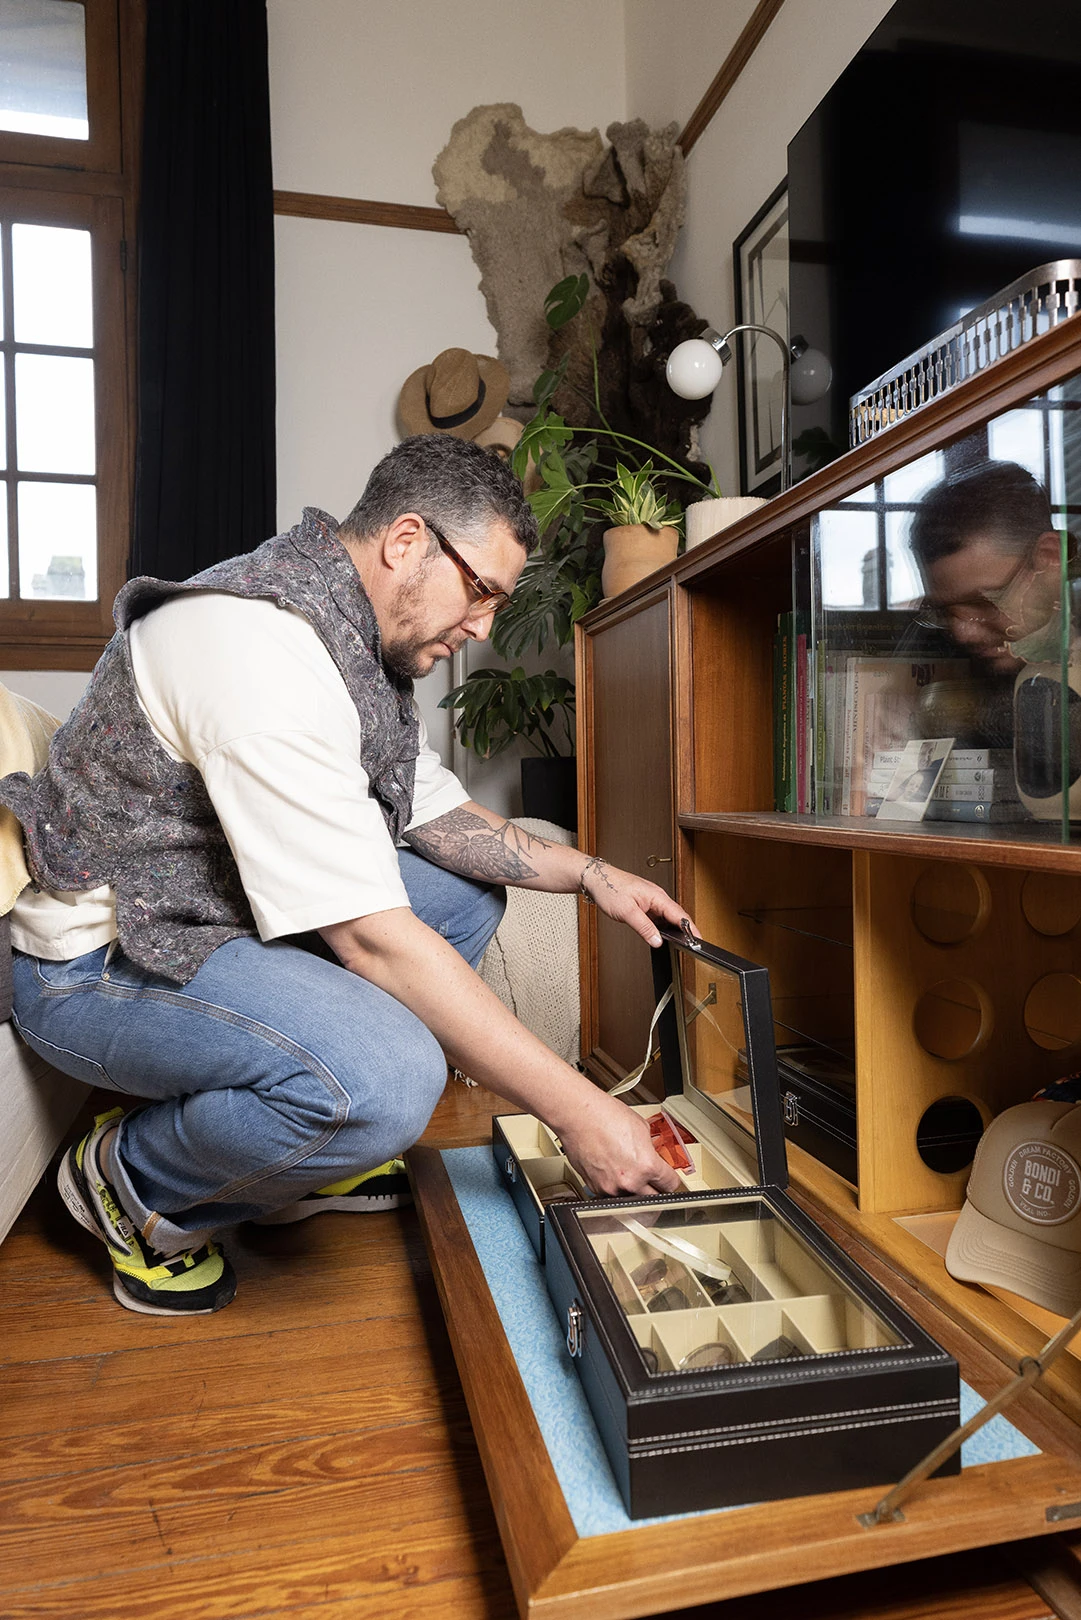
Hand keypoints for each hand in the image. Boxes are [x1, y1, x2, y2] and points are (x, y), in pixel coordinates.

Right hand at [552, 1086, 681, 1196]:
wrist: (578, 1116)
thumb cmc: (605, 1116)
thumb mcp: (642, 1128)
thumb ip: (651, 1149)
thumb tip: (653, 1157)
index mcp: (647, 1166)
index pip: (670, 1184)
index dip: (671, 1179)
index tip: (669, 1178)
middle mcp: (630, 1181)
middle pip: (654, 1199)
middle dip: (655, 1189)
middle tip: (653, 1180)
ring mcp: (611, 1187)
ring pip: (631, 1199)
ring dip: (634, 1190)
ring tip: (628, 1171)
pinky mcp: (595, 1188)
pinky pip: (611, 1194)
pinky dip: (614, 1186)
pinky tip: (612, 1170)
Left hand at [580, 855, 697, 947]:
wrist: (596, 879)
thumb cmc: (609, 888)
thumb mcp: (627, 912)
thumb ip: (644, 928)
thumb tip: (657, 941)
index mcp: (657, 896)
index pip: (680, 914)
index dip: (692, 929)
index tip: (699, 940)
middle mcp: (657, 897)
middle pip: (677, 916)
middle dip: (686, 931)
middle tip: (691, 946)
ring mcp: (651, 900)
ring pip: (667, 918)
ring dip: (673, 929)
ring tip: (678, 943)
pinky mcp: (645, 904)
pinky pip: (658, 917)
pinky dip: (661, 927)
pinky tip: (659, 934)